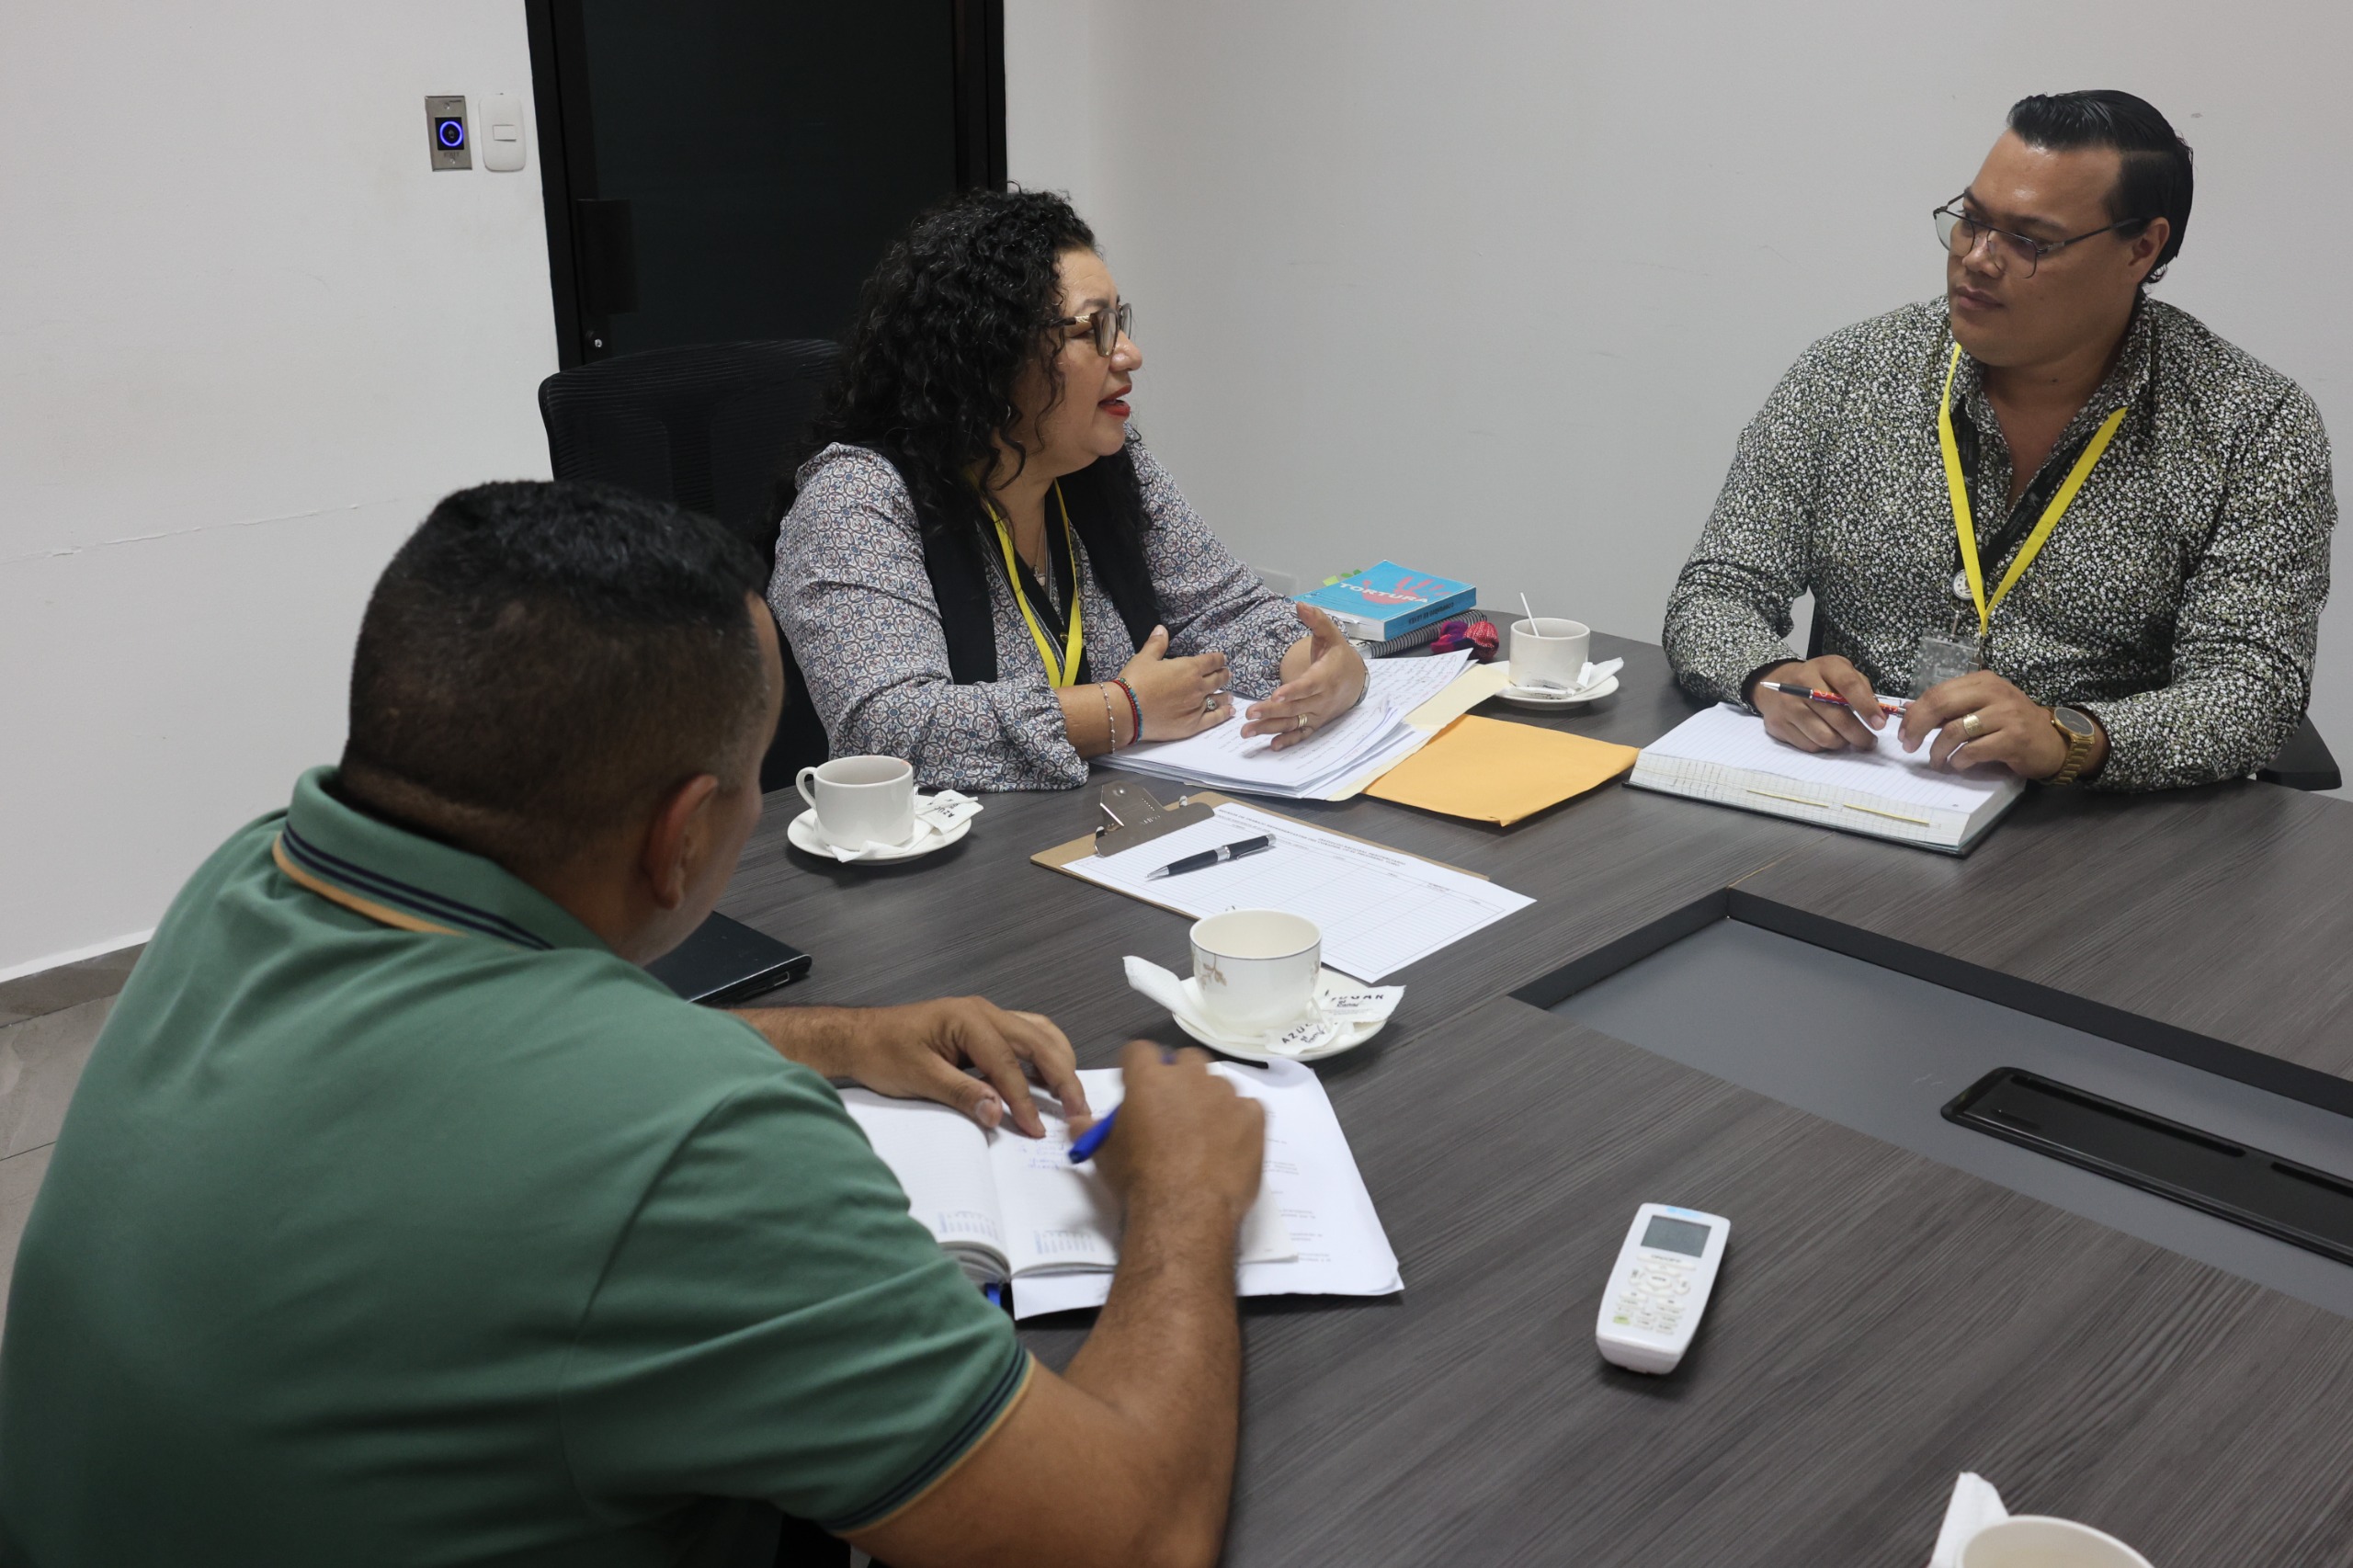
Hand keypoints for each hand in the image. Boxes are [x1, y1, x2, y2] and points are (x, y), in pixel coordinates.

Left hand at [735, 997, 1086, 1137]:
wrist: (861, 1035)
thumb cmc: (884, 1054)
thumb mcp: (919, 1078)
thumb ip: (961, 1094)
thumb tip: (997, 1113)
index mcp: (968, 1020)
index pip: (1007, 1064)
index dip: (1024, 1099)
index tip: (1036, 1129)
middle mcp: (985, 1012)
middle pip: (1037, 1041)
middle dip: (1061, 1076)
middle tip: (1080, 1109)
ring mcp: (987, 1015)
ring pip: (1039, 1032)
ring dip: (1059, 1061)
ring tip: (1072, 1094)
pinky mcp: (984, 1026)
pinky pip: (1027, 1034)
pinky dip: (1044, 1054)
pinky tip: (1048, 1077)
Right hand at [1092, 1042, 1263, 1224]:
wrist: (1185, 1211)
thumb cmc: (1139, 1179)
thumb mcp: (1104, 1155)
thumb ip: (1089, 1131)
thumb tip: (1076, 1122)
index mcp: (1148, 1078)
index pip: (1139, 1051)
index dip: (1137, 1067)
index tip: (1137, 1086)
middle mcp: (1190, 1077)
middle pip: (1186, 1059)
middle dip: (1180, 1077)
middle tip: (1173, 1109)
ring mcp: (1226, 1095)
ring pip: (1218, 1084)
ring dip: (1210, 1100)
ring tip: (1204, 1134)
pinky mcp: (1254, 1116)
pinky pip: (1246, 1108)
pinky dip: (1238, 1122)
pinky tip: (1228, 1146)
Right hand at [1118, 625, 1232, 741]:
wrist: (1127, 711)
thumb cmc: (1135, 681)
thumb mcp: (1145, 658)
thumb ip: (1157, 644)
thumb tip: (1161, 629)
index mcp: (1189, 668)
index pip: (1211, 661)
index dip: (1218, 659)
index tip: (1221, 659)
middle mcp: (1198, 687)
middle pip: (1218, 679)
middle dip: (1223, 675)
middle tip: (1226, 674)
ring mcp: (1197, 707)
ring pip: (1218, 699)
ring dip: (1225, 695)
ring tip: (1230, 696)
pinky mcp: (1193, 725)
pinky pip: (1214, 718)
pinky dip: (1223, 714)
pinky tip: (1229, 712)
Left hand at [1242, 605, 1368, 749]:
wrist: (1356, 678)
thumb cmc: (1338, 655)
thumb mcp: (1330, 634)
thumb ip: (1316, 620)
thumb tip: (1300, 604)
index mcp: (1325, 676)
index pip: (1307, 686)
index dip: (1291, 692)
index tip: (1274, 696)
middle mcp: (1322, 699)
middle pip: (1295, 708)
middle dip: (1271, 712)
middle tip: (1249, 714)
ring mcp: (1319, 713)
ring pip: (1294, 723)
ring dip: (1271, 729)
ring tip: (1247, 731)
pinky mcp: (1316, 723)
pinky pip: (1302, 734)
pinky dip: (1288, 740)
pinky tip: (1272, 745)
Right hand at [1750, 655, 1891, 751]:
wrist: (1776, 684)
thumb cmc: (1817, 679)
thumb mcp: (1840, 671)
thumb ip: (1860, 687)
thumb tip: (1877, 714)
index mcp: (1823, 667)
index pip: (1848, 685)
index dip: (1867, 706)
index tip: (1879, 723)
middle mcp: (1802, 685)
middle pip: (1838, 717)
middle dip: (1859, 735)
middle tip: (1869, 741)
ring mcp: (1788, 707)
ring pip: (1825, 737)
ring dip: (1842, 742)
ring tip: (1846, 738)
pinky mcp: (1779, 725)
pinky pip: (1810, 745)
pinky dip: (1823, 745)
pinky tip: (1827, 736)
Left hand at [1900, 671, 2093, 778]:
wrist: (2052, 741)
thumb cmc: (2011, 725)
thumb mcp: (1982, 708)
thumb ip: (1951, 707)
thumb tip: (1910, 709)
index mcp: (1983, 681)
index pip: (1938, 692)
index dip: (1915, 714)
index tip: (1904, 732)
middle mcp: (1995, 693)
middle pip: (1941, 705)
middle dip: (1917, 728)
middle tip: (1909, 746)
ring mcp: (2006, 715)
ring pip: (1954, 731)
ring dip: (1938, 751)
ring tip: (1937, 761)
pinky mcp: (2014, 738)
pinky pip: (1973, 751)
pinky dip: (1959, 761)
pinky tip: (1958, 764)